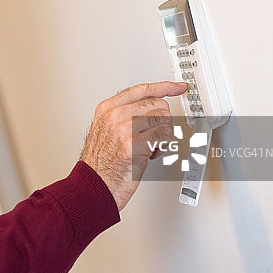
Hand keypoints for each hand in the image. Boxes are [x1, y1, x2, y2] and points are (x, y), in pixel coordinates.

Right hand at [80, 81, 186, 210]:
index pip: (142, 89)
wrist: (94, 185)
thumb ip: (123, 114)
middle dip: (161, 123)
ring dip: (162, 136)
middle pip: (158, 105)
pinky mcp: (134, 144)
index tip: (178, 87)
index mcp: (107, 108)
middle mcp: (115, 115)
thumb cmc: (100, 164)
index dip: (164, 87)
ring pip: (164, 120)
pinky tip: (150, 154)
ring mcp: (124, 128)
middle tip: (151, 138)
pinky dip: (163, 147)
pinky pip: (165, 136)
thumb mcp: (105, 130)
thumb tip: (150, 106)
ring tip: (147, 148)